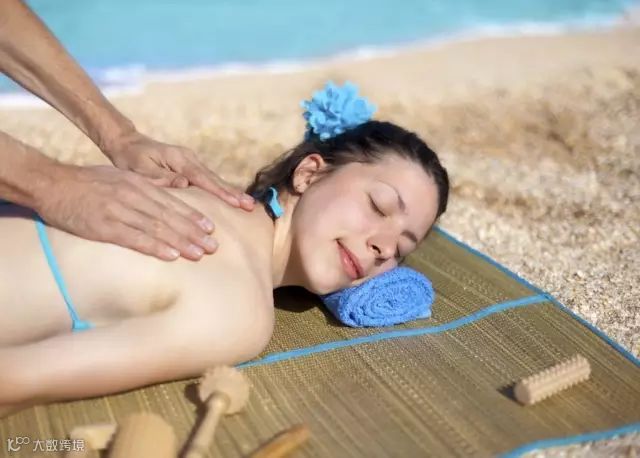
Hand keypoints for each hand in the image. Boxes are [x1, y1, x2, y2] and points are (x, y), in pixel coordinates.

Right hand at [35, 164, 220, 260]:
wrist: (51, 183)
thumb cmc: (87, 182)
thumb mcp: (120, 177)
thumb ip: (144, 187)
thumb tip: (167, 194)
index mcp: (138, 184)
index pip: (172, 202)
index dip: (192, 216)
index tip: (210, 228)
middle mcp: (133, 196)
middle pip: (170, 216)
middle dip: (194, 232)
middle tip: (213, 246)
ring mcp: (119, 211)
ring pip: (157, 228)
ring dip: (181, 242)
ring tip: (199, 253)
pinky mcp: (104, 227)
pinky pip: (134, 238)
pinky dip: (155, 247)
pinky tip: (171, 255)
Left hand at [104, 131, 254, 210]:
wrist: (127, 143)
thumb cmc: (131, 158)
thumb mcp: (140, 169)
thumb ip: (161, 177)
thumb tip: (185, 184)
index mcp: (179, 159)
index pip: (203, 178)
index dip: (220, 192)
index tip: (236, 203)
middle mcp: (189, 159)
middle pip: (214, 179)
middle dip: (233, 193)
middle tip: (251, 206)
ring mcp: (191, 162)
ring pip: (214, 179)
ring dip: (230, 192)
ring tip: (247, 205)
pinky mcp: (190, 167)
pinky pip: (208, 180)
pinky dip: (220, 190)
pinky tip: (231, 199)